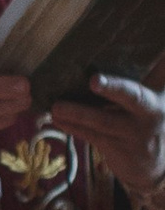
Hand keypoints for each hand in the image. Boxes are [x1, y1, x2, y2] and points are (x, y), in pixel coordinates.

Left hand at [52, 73, 164, 209]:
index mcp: (154, 101)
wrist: (156, 165)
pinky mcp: (117, 151)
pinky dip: (73, 127)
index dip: (127, 78)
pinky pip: (92, 136)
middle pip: (130, 98)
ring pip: (103, 121)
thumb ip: (156, 74)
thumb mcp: (158, 99)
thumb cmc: (149, 121)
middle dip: (113, 88)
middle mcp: (147, 117)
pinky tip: (57, 119)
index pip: (142, 86)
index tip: (106, 73)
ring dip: (77, 112)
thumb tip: (158, 45)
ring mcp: (132, 136)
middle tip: (93, 80)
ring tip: (56, 106)